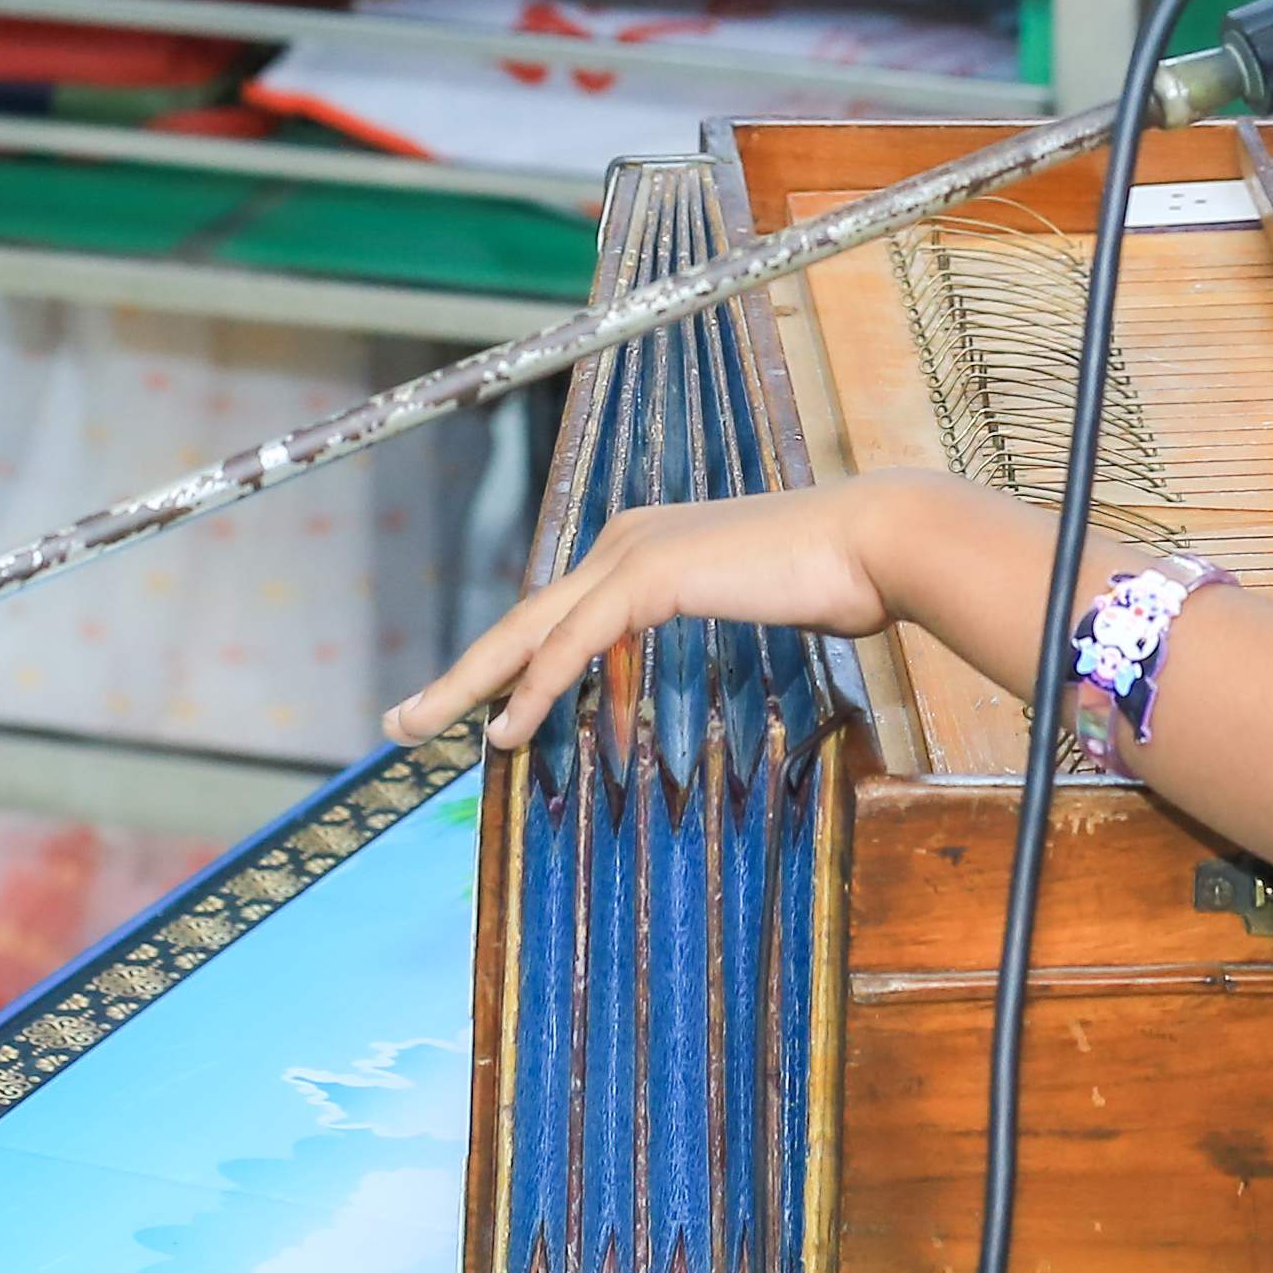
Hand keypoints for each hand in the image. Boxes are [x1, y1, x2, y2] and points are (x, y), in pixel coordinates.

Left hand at [386, 478, 931, 749]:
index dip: (503, 665)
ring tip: (418, 726)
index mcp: (641, 546)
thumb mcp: (747, 605)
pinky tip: (506, 732)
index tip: (464, 707)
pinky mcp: (649, 575)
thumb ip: (702, 623)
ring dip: (467, 686)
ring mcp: (632, 553)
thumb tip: (689, 659)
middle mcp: (624, 540)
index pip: (554, 617)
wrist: (873, 542)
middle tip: (399, 719)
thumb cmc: (828, 578)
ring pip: (527, 631)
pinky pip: (573, 645)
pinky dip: (534, 689)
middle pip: (521, 621)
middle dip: (457, 674)